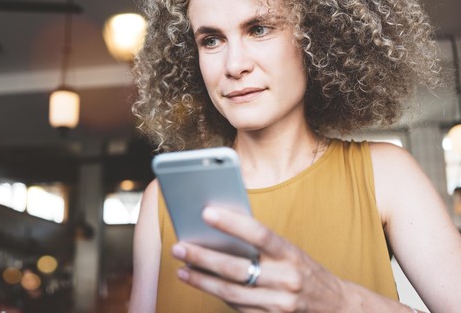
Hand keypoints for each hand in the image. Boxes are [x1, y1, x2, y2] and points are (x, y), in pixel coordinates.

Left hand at [171, 206, 348, 311]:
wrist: (335, 306)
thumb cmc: (304, 270)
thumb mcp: (290, 251)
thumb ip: (261, 244)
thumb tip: (220, 231)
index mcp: (291, 254)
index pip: (259, 234)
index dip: (232, 223)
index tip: (206, 212)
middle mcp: (286, 280)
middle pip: (236, 269)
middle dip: (202, 257)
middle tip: (179, 247)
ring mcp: (278, 305)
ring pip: (230, 292)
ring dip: (201, 280)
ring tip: (181, 269)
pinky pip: (236, 307)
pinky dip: (216, 295)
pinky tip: (201, 283)